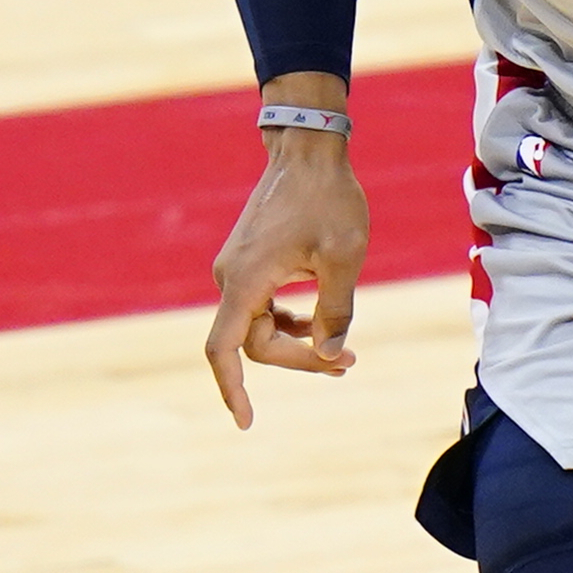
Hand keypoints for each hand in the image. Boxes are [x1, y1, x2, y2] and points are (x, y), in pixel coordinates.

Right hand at [203, 106, 367, 428]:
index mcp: (246, 281)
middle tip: (349, 364)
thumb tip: (329, 354)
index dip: (232, 389)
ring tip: (346, 354)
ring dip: (297, 344)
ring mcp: (236, 269)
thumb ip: (336, 311)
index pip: (224, 349)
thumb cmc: (328, 199)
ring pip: (259, 327)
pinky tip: (319, 323)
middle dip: (299, 359)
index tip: (246, 421)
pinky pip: (261, 308)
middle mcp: (231, 278)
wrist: (308, 150)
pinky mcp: (248, 262)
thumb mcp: (344, 258)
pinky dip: (288, 322)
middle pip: (254, 343)